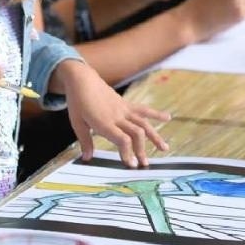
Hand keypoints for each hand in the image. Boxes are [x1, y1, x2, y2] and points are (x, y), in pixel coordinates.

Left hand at [54, 60, 170, 166]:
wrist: (82, 79)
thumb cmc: (78, 102)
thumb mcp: (76, 122)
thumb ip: (85, 141)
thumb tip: (87, 159)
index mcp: (104, 122)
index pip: (122, 140)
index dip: (128, 153)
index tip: (131, 165)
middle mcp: (117, 116)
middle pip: (135, 134)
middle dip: (141, 150)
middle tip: (145, 164)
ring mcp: (124, 109)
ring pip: (143, 123)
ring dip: (155, 136)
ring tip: (164, 149)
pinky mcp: (126, 104)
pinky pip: (143, 109)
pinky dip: (156, 113)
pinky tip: (168, 117)